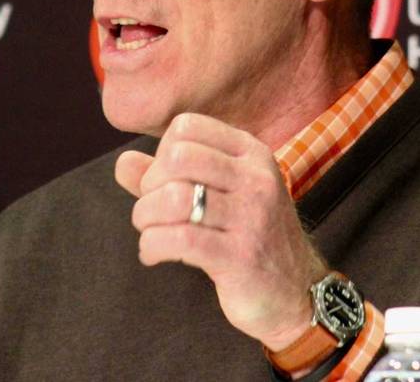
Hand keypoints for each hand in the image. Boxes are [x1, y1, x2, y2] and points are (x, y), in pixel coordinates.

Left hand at [115, 112, 326, 350]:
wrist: (297, 292)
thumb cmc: (249, 238)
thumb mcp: (219, 196)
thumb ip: (169, 177)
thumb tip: (122, 162)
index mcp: (252, 154)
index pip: (187, 126)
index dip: (162, 153)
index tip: (165, 183)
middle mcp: (256, 178)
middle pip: (177, 157)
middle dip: (150, 185)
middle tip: (153, 210)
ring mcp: (252, 217)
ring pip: (174, 197)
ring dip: (146, 217)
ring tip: (150, 232)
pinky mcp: (240, 257)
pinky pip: (179, 239)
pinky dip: (152, 245)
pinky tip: (153, 254)